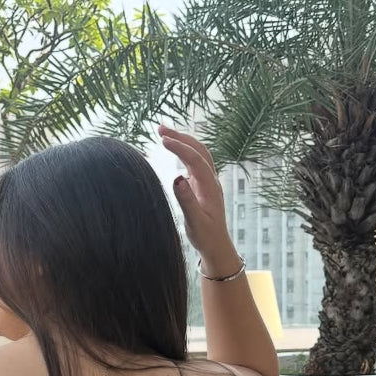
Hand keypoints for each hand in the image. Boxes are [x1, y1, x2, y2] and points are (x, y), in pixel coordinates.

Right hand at [158, 125, 239, 274]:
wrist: (216, 246)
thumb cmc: (205, 237)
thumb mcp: (194, 222)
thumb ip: (186, 200)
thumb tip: (176, 178)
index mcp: (210, 186)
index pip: (194, 158)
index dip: (178, 147)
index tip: (161, 140)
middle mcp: (210, 179)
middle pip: (197, 149)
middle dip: (180, 137)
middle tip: (159, 129)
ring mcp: (207, 181)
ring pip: (196, 153)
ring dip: (182, 141)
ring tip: (163, 135)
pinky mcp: (202, 185)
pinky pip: (194, 162)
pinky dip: (183, 151)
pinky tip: (172, 151)